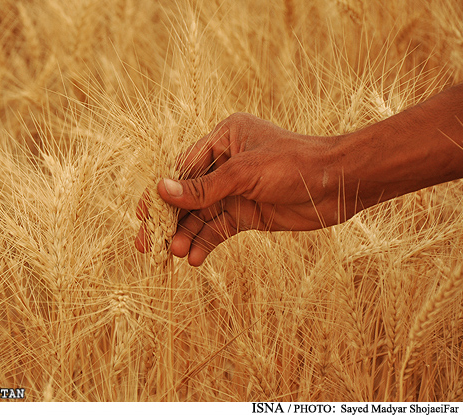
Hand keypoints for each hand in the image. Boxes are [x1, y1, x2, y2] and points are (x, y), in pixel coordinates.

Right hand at [135, 113, 340, 265]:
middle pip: (189, 194)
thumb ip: (203, 188)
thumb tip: (160, 190)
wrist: (340, 184)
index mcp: (223, 139)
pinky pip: (220, 228)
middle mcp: (227, 163)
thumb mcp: (244, 174)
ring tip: (173, 254)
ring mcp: (237, 190)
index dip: (162, 192)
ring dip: (188, 234)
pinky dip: (207, 243)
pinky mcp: (248, 212)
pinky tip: (195, 258)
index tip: (142, 214)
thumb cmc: (295, 164)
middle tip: (147, 244)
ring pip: (202, 215)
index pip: (183, 168)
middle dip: (170, 219)